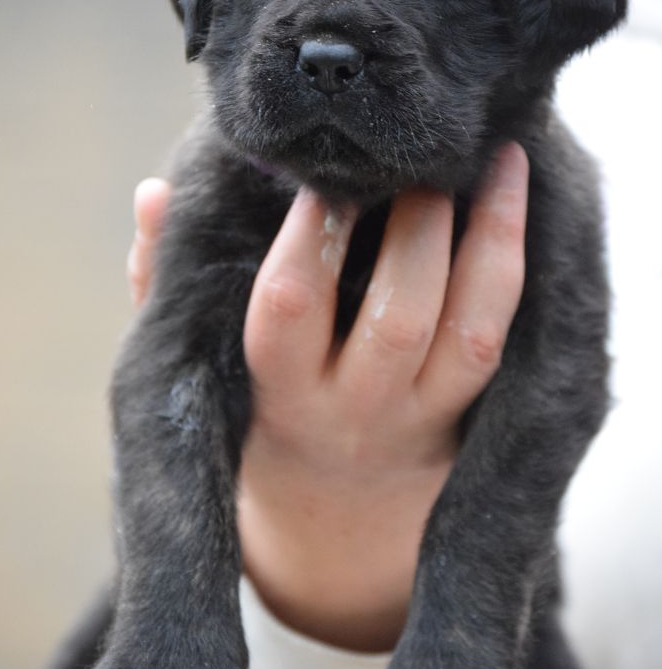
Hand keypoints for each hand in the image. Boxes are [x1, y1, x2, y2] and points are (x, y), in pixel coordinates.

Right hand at [128, 144, 527, 650]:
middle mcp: (358, 408)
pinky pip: (503, 332)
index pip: (292, 309)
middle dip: (416, 229)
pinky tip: (515, 191)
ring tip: (498, 155)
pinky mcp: (472, 407)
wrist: (338, 512)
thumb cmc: (258, 410)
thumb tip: (154, 193)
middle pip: (400, 320)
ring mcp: (424, 412)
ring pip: (472, 329)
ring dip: (490, 236)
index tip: (322, 172)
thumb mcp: (199, 363)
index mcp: (283, 392)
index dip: (310, 236)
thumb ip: (165, 282)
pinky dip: (514, 259)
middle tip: (418, 158)